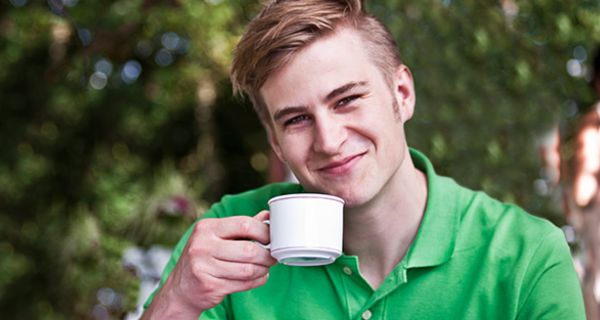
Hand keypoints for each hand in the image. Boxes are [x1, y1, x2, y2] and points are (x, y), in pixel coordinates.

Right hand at [142, 211, 276, 318]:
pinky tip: (258, 277)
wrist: (181, 288)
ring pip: (248, 269)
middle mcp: (202, 245)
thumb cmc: (204, 258)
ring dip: (263, 270)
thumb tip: (267, 215)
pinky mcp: (209, 286)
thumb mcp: (217, 237)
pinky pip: (243, 284)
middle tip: (272, 257)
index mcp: (206, 228)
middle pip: (248, 250)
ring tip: (265, 268)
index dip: (264, 232)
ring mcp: (204, 267)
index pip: (244, 224)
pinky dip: (257, 281)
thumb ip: (241, 227)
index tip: (271, 238)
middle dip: (267, 255)